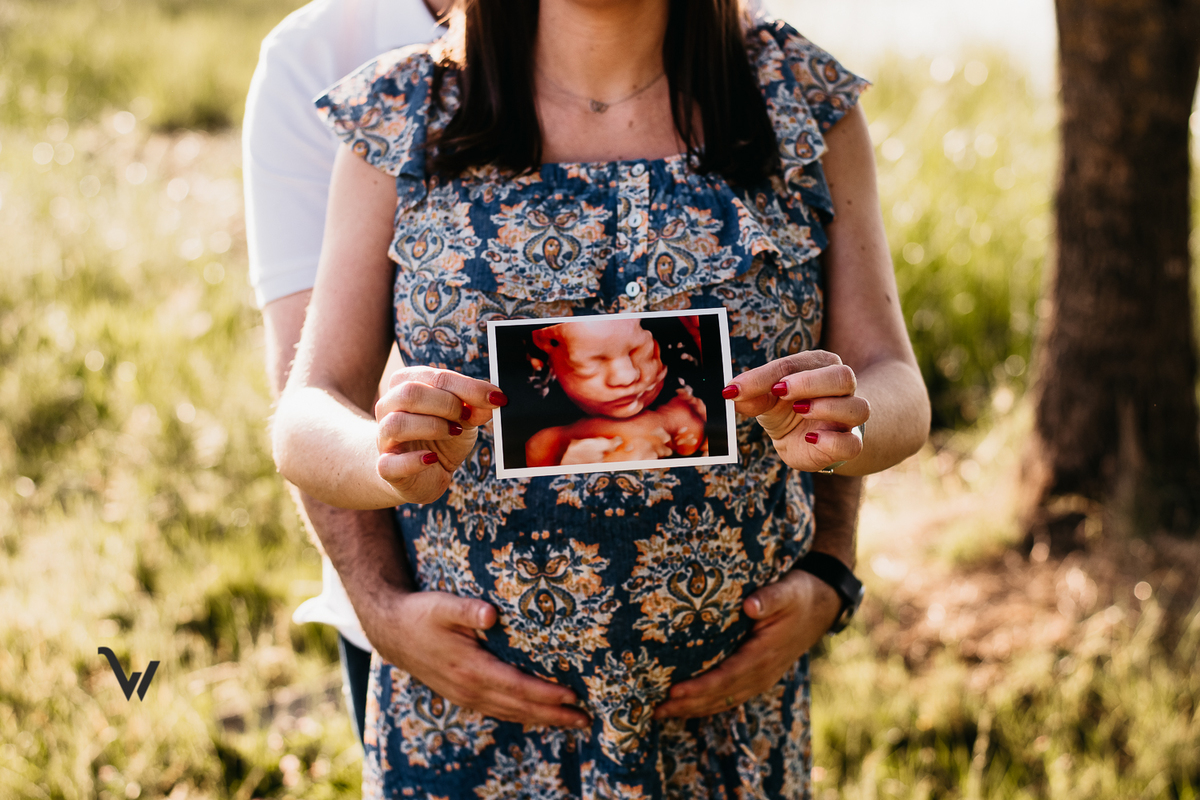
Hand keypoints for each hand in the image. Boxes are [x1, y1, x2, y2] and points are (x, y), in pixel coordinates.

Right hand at [364, 587, 591, 727]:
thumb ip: (467, 609)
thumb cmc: (421, 614)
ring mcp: (465, 695)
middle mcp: (469, 688)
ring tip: (572, 723)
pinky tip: (538, 717)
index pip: (516, 685)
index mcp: (469, 668)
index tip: (572, 696)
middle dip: (553, 715)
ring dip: (542, 720)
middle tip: (585, 720)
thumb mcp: (442, 605)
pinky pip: (498, 711)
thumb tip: (490, 614)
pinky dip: (522, 716)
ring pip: (510, 713)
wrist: (391, 632)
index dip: (545, 693)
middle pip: (519, 707)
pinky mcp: (463, 695)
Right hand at [374, 367, 506, 503]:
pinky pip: (389, 464)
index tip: (495, 397)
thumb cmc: (440, 439)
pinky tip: (432, 458)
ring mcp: (384, 438)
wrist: (423, 474)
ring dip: (432, 427)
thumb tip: (493, 399)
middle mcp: (388, 407)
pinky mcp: (386, 467)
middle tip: (466, 417)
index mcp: (406, 385)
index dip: (468, 387)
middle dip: (447, 404)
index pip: (435, 376)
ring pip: (396, 424)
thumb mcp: (463, 420)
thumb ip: (475, 408)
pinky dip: (414, 461)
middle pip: (409, 393)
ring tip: (453, 433)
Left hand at [654, 569, 840, 717]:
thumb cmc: (799, 596)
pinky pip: (729, 696)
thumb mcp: (788, 591)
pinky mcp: (757, 676)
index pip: (727, 676)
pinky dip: (707, 703)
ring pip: (724, 701)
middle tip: (655, 710)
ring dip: (693, 709)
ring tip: (662, 712)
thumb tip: (750, 605)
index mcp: (765, 654)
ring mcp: (761, 678)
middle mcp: (762, 673)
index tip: (674, 691)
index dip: (700, 687)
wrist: (820, 608)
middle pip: (721, 696)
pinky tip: (686, 705)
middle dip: (688, 706)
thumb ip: (770, 598)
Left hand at [723, 351, 868, 471]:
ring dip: (827, 408)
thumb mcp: (765, 399)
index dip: (770, 375)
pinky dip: (832, 440)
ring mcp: (848, 418)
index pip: (799, 364)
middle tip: (780, 392)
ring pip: (858, 408)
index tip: (741, 387)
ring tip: (799, 411)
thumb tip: (730, 391)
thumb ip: (751, 394)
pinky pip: (853, 443)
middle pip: (843, 377)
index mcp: (821, 367)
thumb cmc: (786, 409)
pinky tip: (810, 438)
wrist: (802, 441)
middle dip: (810, 383)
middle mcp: (841, 389)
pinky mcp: (848, 443)